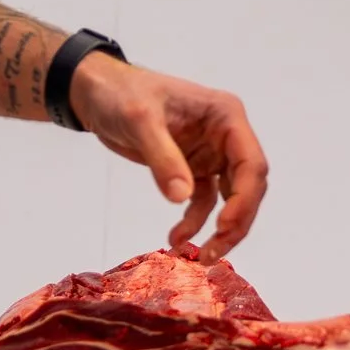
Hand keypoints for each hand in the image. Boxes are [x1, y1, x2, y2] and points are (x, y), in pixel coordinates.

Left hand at [69, 53, 268, 257]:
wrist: (98, 93)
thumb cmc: (121, 94)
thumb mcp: (139, 120)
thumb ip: (163, 157)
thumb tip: (182, 198)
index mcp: (225, 116)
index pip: (251, 162)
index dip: (245, 198)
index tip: (223, 226)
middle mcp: (226, 136)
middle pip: (247, 186)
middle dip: (236, 221)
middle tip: (214, 252)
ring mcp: (211, 153)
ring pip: (230, 199)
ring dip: (220, 229)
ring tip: (200, 257)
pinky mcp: (192, 168)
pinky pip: (203, 201)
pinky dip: (194, 222)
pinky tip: (176, 238)